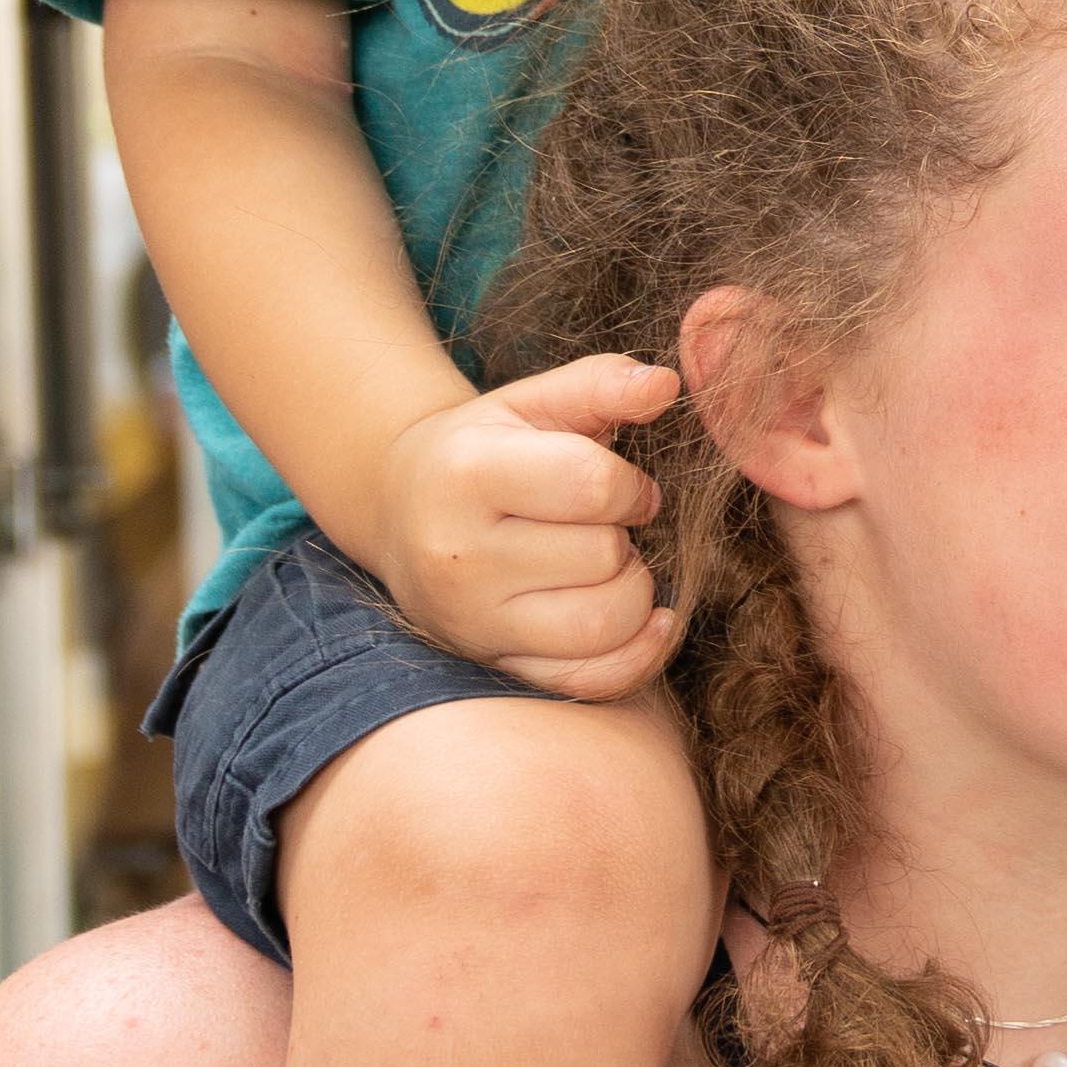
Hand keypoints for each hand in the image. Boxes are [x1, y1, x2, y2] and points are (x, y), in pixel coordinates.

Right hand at [363, 357, 678, 699]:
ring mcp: (471, 621)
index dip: (630, 484)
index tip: (621, 485)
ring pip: (603, 625)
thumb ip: (601, 383)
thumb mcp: (530, 402)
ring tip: (607, 566)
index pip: (592, 485)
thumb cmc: (483, 450)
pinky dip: (637, 657)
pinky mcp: (492, 663)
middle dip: (625, 536)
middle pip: (603, 557)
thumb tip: (667, 384)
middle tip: (602, 525)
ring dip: (633, 593)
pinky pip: (589, 682)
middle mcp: (458, 556)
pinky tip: (647, 622)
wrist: (400, 511)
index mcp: (467, 474)